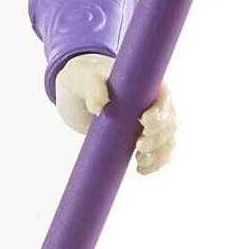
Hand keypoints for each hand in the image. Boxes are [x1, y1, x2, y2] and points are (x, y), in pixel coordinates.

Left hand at [55, 54, 175, 174]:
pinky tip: (142, 169)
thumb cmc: (87, 79)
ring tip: (140, 160)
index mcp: (148, 86)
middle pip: (169, 124)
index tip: (145, 122)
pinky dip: (155, 164)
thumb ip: (94, 88)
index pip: (165, 98)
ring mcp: (151, 124)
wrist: (79, 94)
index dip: (160, 112)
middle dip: (158, 138)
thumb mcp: (87, 79)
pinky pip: (158, 154)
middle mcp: (155, 104)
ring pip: (167, 141)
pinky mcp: (142, 139)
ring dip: (159, 154)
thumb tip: (99, 107)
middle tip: (139, 145)